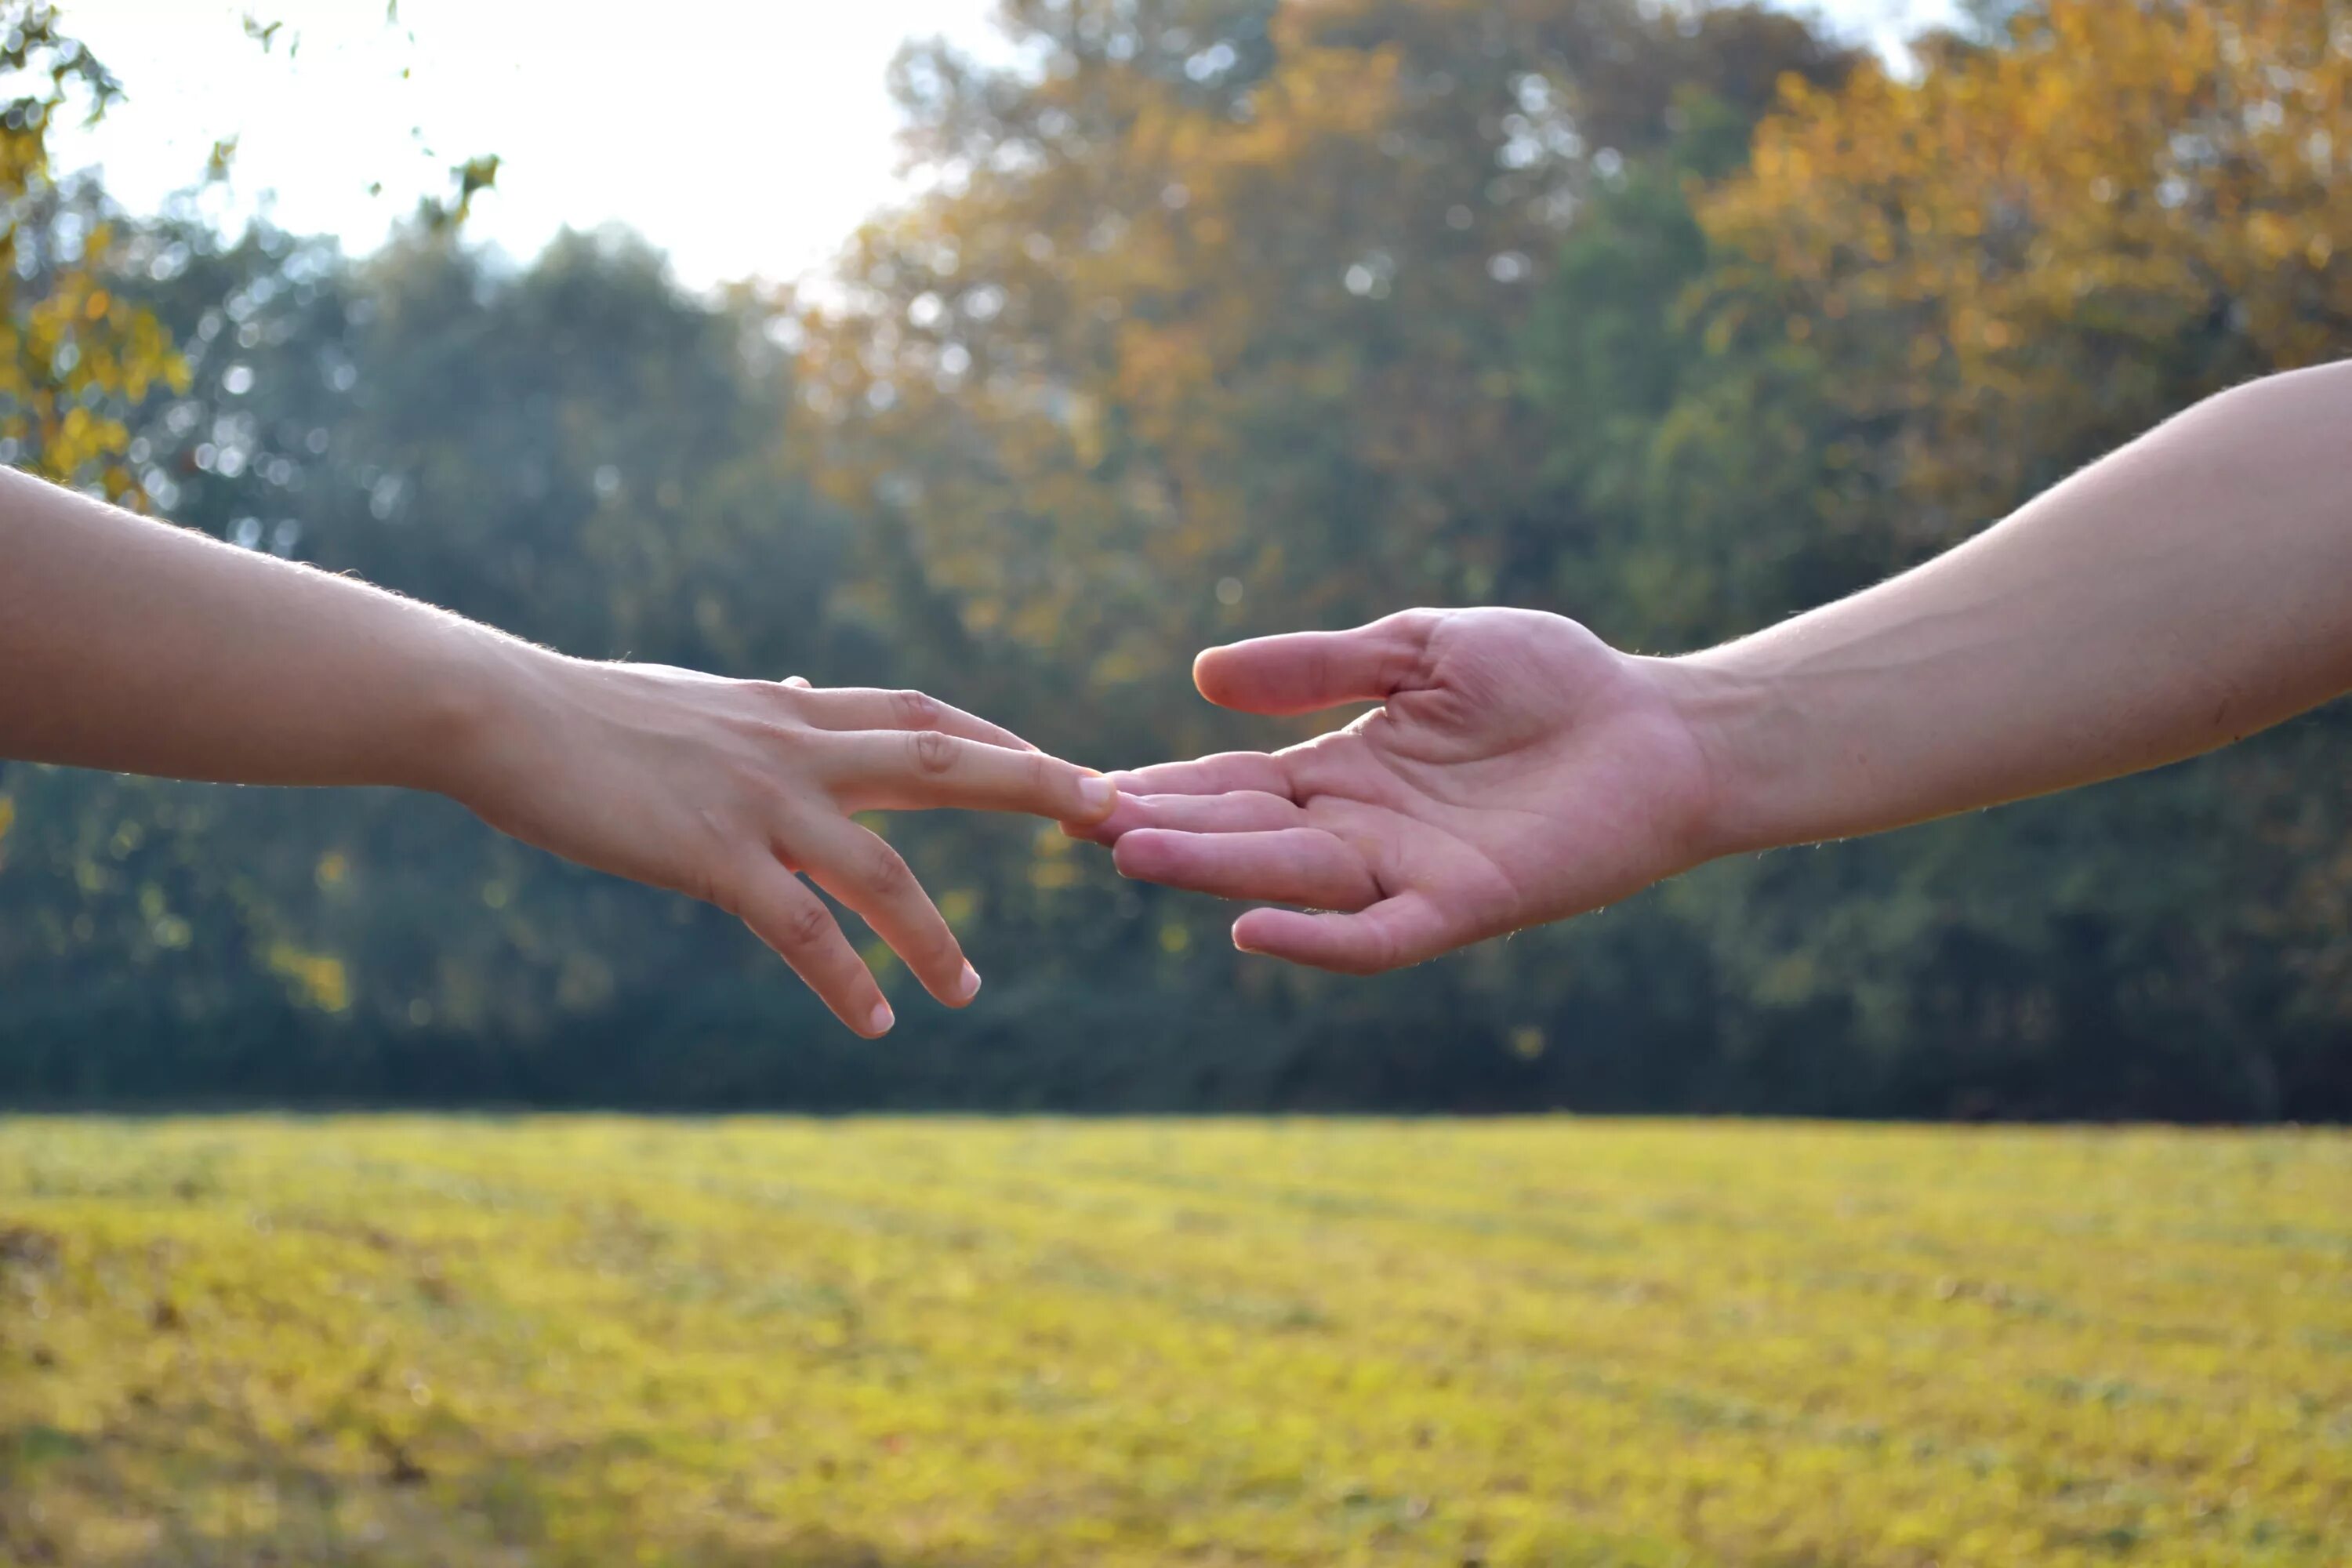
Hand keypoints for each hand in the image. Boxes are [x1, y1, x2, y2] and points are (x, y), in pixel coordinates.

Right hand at [443, 649, 1116, 1034]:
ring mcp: (758, 802)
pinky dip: (847, 978)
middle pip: (945, 760)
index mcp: (793, 709)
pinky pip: (801, 930)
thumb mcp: (696, 698)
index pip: (925, 715)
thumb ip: (760, 707)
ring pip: (883, 868)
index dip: (1005, 739)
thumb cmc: (588, 714)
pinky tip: (877, 1021)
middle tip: (1113, 816)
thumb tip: (798, 686)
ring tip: (971, 994)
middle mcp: (795, 745)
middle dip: (1037, 785)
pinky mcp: (710, 857)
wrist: (496, 714)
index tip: (1070, 766)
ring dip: (938, 934)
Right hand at [1071, 609, 1718, 972]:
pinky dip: (1316, 940)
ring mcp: (1408, 873)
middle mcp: (1361, 831)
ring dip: (1212, 872)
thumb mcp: (1419, 647)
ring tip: (1132, 855)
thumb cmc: (1551, 680)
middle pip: (1244, 835)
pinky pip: (1377, 937)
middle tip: (1076, 820)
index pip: (1231, 783)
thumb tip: (1201, 675)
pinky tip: (1251, 931)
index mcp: (1342, 770)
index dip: (1162, 784)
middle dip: (1165, 828)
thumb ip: (1318, 666)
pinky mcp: (1465, 907)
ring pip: (1291, 880)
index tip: (1079, 785)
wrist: (1662, 727)